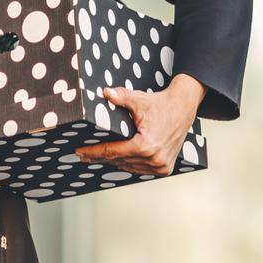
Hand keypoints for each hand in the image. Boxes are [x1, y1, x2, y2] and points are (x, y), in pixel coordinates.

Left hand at [70, 73, 205, 175]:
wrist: (184, 107)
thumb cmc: (161, 103)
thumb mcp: (139, 99)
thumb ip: (121, 97)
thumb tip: (104, 93)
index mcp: (146, 146)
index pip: (112, 151)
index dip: (94, 151)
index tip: (79, 152)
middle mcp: (154, 159)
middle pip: (119, 161)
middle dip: (100, 158)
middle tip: (84, 155)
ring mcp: (161, 166)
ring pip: (129, 167)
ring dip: (114, 163)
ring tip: (97, 158)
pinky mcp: (165, 168)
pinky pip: (140, 169)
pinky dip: (129, 165)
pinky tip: (117, 161)